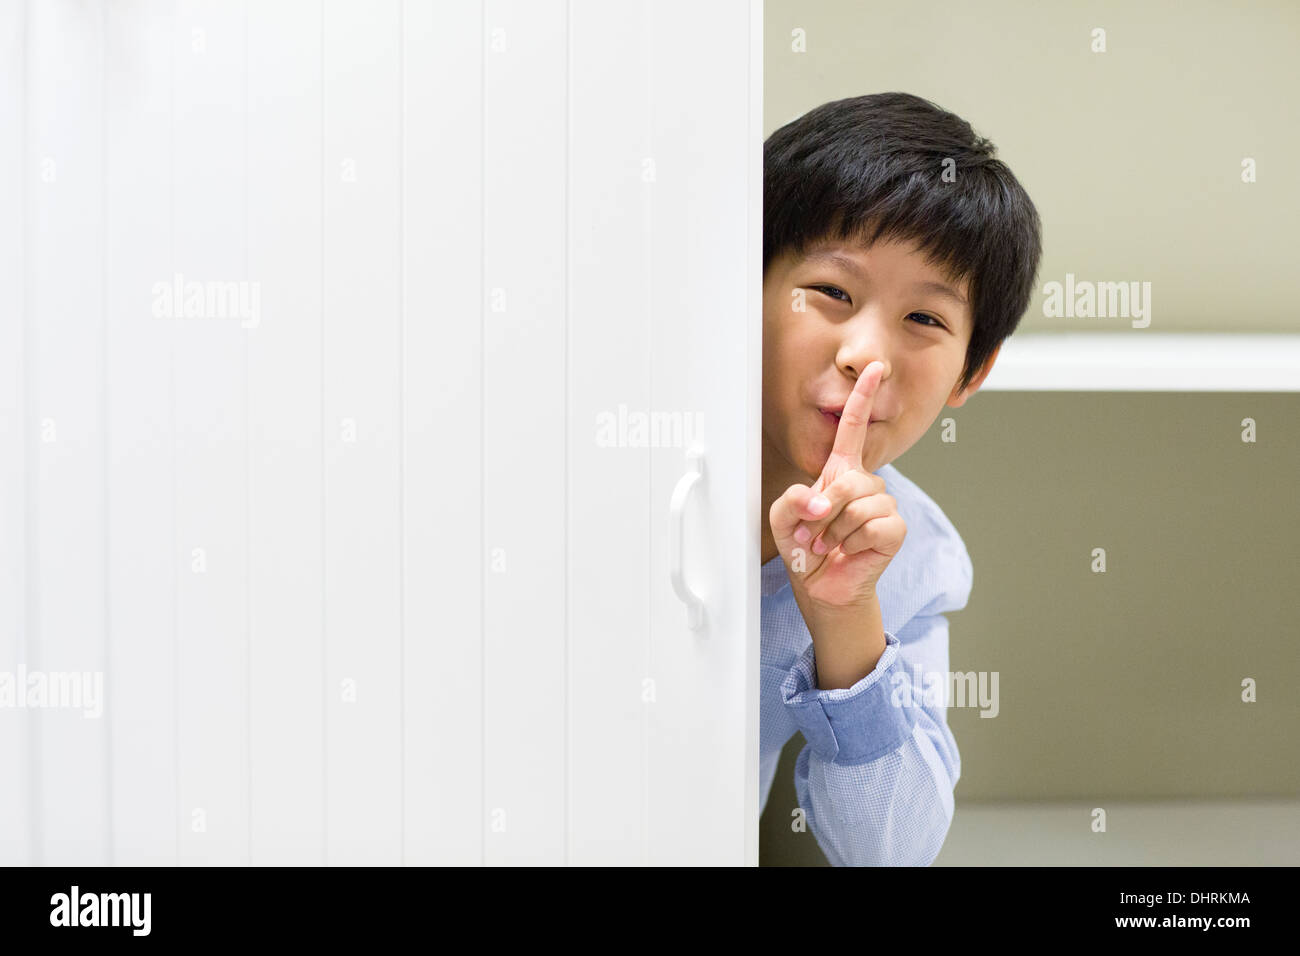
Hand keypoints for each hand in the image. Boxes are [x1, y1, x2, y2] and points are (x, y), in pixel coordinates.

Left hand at [767, 360, 905, 611]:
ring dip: (836, 531)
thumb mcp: (782, 519)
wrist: (823, 585)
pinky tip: (850, 551)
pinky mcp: (895, 528)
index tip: (873, 367)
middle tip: (814, 533)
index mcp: (840, 471)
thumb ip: (790, 500)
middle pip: (848, 481)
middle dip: (823, 511)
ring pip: (859, 505)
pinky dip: (853, 542)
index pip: (853, 427)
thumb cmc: (806, 548)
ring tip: (831, 543)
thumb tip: (822, 500)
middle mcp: (866, 483)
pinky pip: (873, 525)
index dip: (862, 396)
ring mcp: (883, 504)